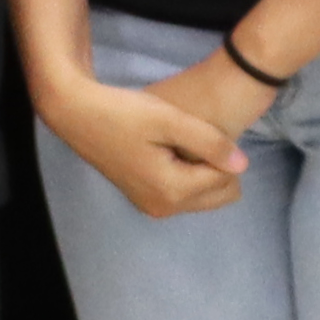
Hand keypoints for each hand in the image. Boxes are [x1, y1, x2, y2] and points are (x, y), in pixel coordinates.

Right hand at [92, 71, 263, 218]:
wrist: (76, 114)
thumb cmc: (122, 113)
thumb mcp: (169, 120)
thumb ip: (209, 142)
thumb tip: (243, 164)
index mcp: (172, 190)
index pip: (226, 178)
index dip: (222, 150)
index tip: (200, 128)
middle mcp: (164, 207)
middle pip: (220, 195)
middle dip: (218, 166)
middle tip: (195, 136)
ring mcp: (152, 206)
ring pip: (204, 195)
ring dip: (204, 171)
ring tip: (183, 141)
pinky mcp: (144, 199)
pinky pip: (185, 194)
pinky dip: (189, 175)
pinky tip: (172, 150)